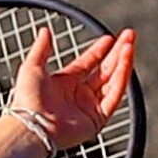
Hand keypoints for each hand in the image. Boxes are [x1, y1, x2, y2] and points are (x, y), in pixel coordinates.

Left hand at [2, 26, 136, 154]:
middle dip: (118, 52)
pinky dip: (122, 78)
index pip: (88, 63)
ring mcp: (89, 107)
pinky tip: (126, 62)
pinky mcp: (98, 119)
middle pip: (104, 70)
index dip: (99, 50)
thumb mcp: (32, 67)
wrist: (32, 127)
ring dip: (123, 62)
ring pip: (112, 81)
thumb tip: (45, 30)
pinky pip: (114, 95)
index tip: (110, 38)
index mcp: (64, 83)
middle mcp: (78, 94)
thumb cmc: (27, 100)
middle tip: (129, 36)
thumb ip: (41, 48)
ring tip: (130, 45)